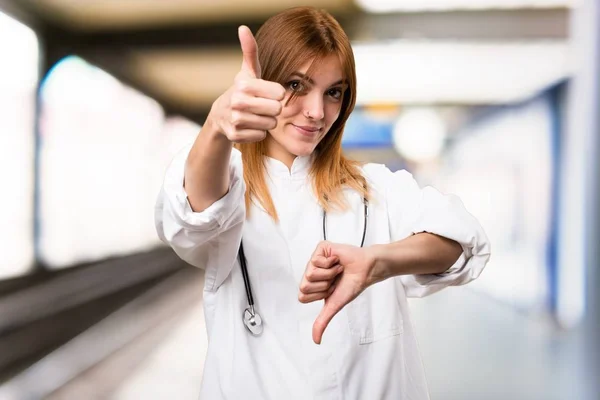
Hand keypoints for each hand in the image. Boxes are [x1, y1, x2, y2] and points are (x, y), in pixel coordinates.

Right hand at [207, 25, 285, 142]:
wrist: (221, 114)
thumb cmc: (243, 90)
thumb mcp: (248, 71)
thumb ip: (250, 51)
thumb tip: (243, 28)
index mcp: (244, 85)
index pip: (280, 94)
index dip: (276, 94)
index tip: (266, 93)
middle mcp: (238, 102)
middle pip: (277, 110)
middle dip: (273, 109)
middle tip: (262, 106)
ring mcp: (236, 120)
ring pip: (270, 124)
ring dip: (266, 121)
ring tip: (255, 115)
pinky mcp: (235, 135)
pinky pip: (261, 136)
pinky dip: (258, 132)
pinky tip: (249, 125)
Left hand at [299, 241, 376, 344]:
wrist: (366, 270)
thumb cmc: (352, 285)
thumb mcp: (334, 305)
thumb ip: (322, 321)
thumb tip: (316, 341)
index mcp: (311, 286)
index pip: (302, 296)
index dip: (319, 295)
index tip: (331, 290)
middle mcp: (310, 272)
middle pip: (304, 285)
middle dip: (324, 285)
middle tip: (334, 279)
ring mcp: (314, 260)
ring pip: (309, 273)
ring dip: (329, 274)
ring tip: (337, 270)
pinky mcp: (321, 248)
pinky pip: (316, 260)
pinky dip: (331, 264)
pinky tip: (337, 261)